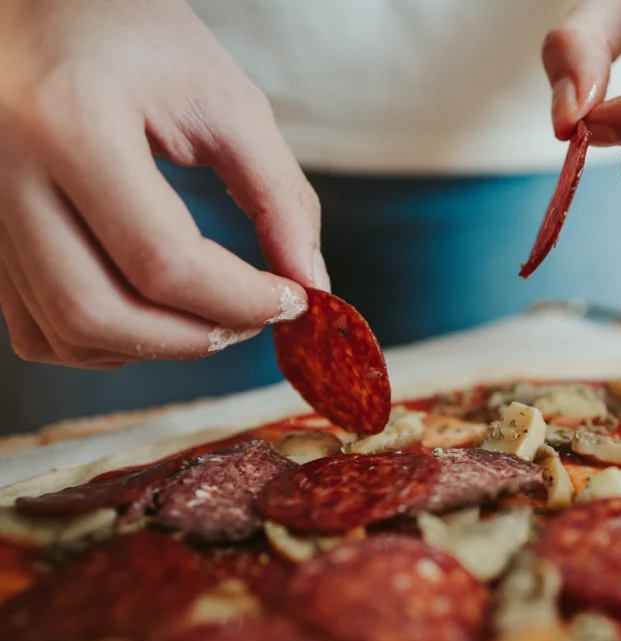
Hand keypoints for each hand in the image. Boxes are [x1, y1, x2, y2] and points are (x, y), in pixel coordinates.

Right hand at [0, 0, 323, 368]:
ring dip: (153, 347)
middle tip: (255, 319)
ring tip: (214, 316)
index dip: (240, 299)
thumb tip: (310, 281)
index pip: (162, 259)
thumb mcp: (223, 98)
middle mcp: (5, 173)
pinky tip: (153, 314)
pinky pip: (34, 327)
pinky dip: (103, 342)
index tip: (295, 300)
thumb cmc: (134, 35)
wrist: (37, 6)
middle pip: (100, 311)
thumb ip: (278, 194)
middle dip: (197, 336)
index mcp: (69, 125)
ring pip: (64, 331)